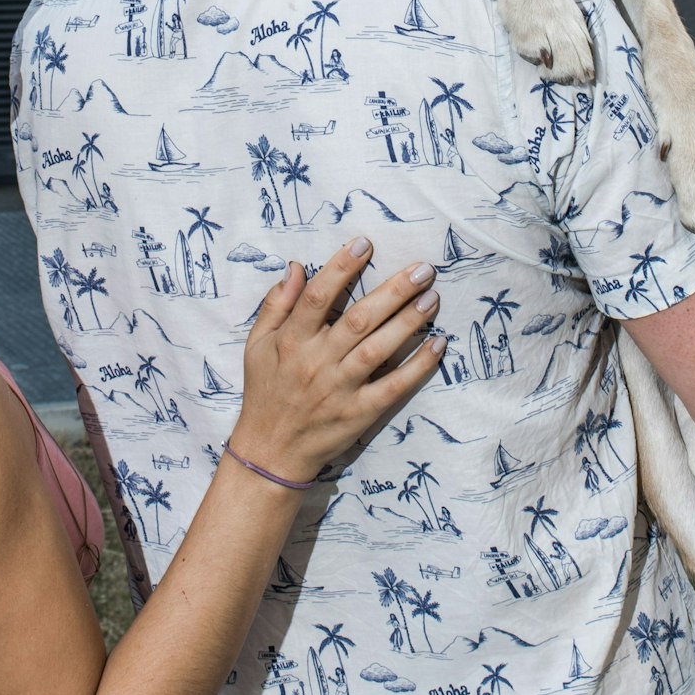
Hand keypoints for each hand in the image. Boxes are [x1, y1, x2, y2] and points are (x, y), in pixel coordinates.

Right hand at [231, 242, 443, 483]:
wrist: (270, 451)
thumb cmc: (265, 391)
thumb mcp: (257, 345)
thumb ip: (276, 305)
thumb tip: (297, 267)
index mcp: (292, 341)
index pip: (318, 297)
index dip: (341, 268)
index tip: (365, 243)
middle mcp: (317, 362)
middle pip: (359, 320)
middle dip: (393, 291)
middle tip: (422, 269)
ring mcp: (340, 389)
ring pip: (378, 349)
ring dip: (409, 322)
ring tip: (433, 297)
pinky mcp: (359, 413)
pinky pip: (393, 387)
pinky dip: (417, 367)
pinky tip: (437, 346)